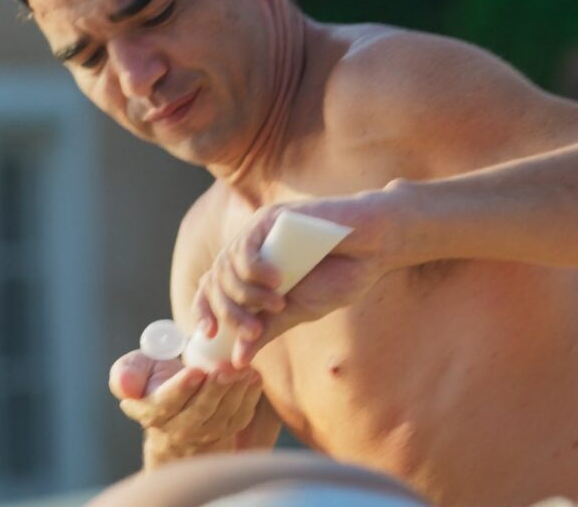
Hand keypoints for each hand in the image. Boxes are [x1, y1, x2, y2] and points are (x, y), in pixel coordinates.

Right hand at [109, 350, 262, 469]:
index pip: (166, 404)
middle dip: (214, 389)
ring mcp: (203, 435)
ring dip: (235, 391)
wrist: (176, 408)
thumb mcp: (136, 371)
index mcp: (151, 412)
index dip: (181, 389)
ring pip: (222, 415)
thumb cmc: (155, 380)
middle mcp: (176, 430)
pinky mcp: (225, 433)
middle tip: (226, 367)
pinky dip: (249, 398)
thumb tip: (125, 387)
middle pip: (199, 412)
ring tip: (242, 368)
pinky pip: (239, 418)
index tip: (195, 371)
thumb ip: (127, 374)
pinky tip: (253, 377)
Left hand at [192, 192, 398, 366]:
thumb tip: (237, 360)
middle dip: (231, 313)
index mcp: (251, 273)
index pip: (212, 290)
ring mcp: (257, 233)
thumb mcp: (298, 311)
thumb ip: (267, 330)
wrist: (373, 248)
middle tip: (255, 330)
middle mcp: (249, 250)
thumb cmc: (339, 276)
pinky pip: (246, 247)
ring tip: (280, 304)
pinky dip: (256, 270)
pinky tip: (278, 281)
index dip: (204, 311)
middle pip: (215, 283)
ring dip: (248, 295)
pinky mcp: (270, 218)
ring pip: (226, 267)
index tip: (210, 335)